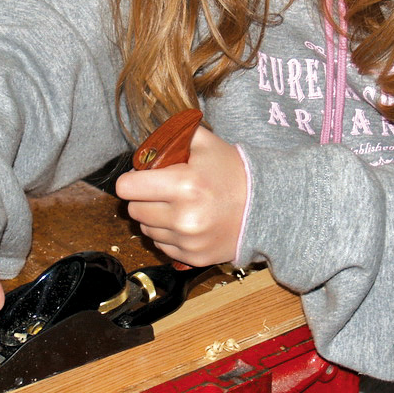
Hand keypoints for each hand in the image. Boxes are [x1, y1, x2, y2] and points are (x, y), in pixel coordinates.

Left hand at [115, 125, 246, 266]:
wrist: (266, 206)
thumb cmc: (233, 173)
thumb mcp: (206, 143)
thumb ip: (174, 135)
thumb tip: (147, 141)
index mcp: (183, 185)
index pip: (127, 188)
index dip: (131, 180)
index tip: (140, 177)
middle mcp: (183, 217)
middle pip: (133, 210)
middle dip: (142, 198)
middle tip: (159, 190)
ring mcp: (188, 241)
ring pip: (146, 229)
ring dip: (154, 217)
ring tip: (176, 206)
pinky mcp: (193, 257)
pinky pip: (162, 245)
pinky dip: (168, 234)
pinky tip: (185, 222)